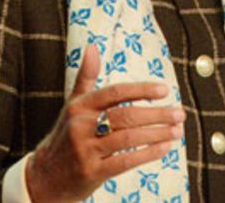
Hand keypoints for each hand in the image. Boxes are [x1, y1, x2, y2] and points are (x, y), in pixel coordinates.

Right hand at [25, 44, 184, 202]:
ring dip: (157, 134)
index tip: (164, 90)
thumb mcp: (73, 105)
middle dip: (157, 114)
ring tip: (177, 130)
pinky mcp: (92, 172)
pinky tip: (164, 148)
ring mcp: (86, 150)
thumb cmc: (66, 136)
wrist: (45, 177)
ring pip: (129, 138)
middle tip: (179, 113)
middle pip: (126, 115)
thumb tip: (92, 46)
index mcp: (80, 106)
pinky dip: (148, 154)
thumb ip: (86, 76)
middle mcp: (81, 126)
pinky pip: (125, 161)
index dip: (141, 90)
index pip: (115, 92)